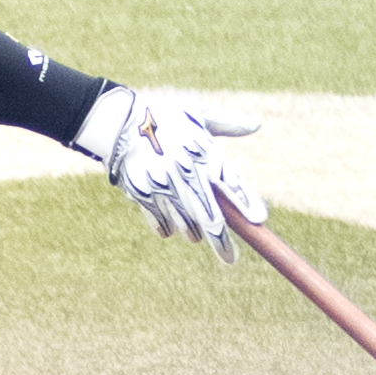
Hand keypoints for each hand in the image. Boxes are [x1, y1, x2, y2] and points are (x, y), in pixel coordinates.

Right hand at [79, 84, 260, 258]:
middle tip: (230, 258)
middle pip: (210, 215)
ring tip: (196, 236)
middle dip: (220, 240)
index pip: (233, 183)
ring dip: (193, 233)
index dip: (247, 202)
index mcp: (204, 153)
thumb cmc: (162, 117)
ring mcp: (162, 185)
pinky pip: (159, 221)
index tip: (258, 219)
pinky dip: (167, 227)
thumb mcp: (197, 116)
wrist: (117, 120)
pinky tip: (171, 228)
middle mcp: (186, 172)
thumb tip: (256, 126)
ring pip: (184, 223)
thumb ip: (228, 125)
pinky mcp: (142, 193)